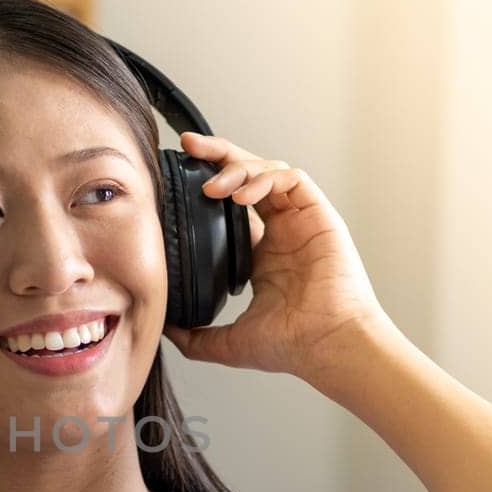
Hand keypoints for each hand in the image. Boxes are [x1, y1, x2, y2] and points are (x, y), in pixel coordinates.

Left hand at [161, 131, 398, 380]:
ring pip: (269, 171)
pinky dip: (266, 178)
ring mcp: (302, 221)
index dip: (207, 186)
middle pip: (249, 176)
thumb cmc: (292, 346)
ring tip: (213, 186)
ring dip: (238, 169)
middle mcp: (283, 231)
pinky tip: (243, 195)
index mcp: (263, 254)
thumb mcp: (227, 342)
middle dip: (218, 155)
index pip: (232, 206)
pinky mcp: (320, 215)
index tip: (176, 179)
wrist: (327, 346)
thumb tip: (163, 329)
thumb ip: (194, 335)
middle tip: (189, 145)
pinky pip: (292, 179)